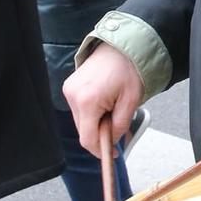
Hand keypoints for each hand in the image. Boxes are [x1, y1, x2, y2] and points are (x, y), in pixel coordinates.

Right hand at [64, 44, 143, 160]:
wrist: (120, 46)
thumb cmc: (128, 69)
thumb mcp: (131, 102)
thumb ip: (120, 126)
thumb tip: (112, 141)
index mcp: (88, 101)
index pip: (88, 138)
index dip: (100, 150)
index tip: (112, 154)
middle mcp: (73, 96)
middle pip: (83, 130)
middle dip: (100, 134)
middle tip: (117, 125)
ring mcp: (69, 90)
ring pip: (80, 121)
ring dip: (95, 122)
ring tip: (112, 108)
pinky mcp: (69, 86)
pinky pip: (79, 109)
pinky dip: (91, 112)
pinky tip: (104, 102)